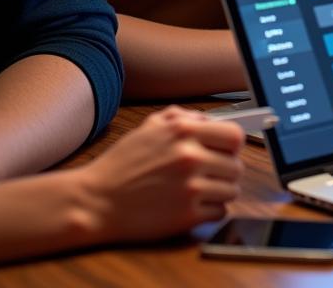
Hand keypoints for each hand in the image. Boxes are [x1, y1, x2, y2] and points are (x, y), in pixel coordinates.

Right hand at [77, 106, 244, 242]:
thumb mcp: (150, 126)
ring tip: (201, 189)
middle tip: (211, 173)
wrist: (96, 200)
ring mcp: (190, 188)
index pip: (235, 135)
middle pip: (236, 166)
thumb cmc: (122, 164)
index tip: (226, 151)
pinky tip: (194, 204)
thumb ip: (183, 116)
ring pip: (232, 190)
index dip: (232, 145)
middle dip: (226, 170)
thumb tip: (210, 121)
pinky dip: (211, 209)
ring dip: (220, 190)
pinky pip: (220, 211)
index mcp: (183, 131)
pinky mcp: (186, 216)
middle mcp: (190, 157)